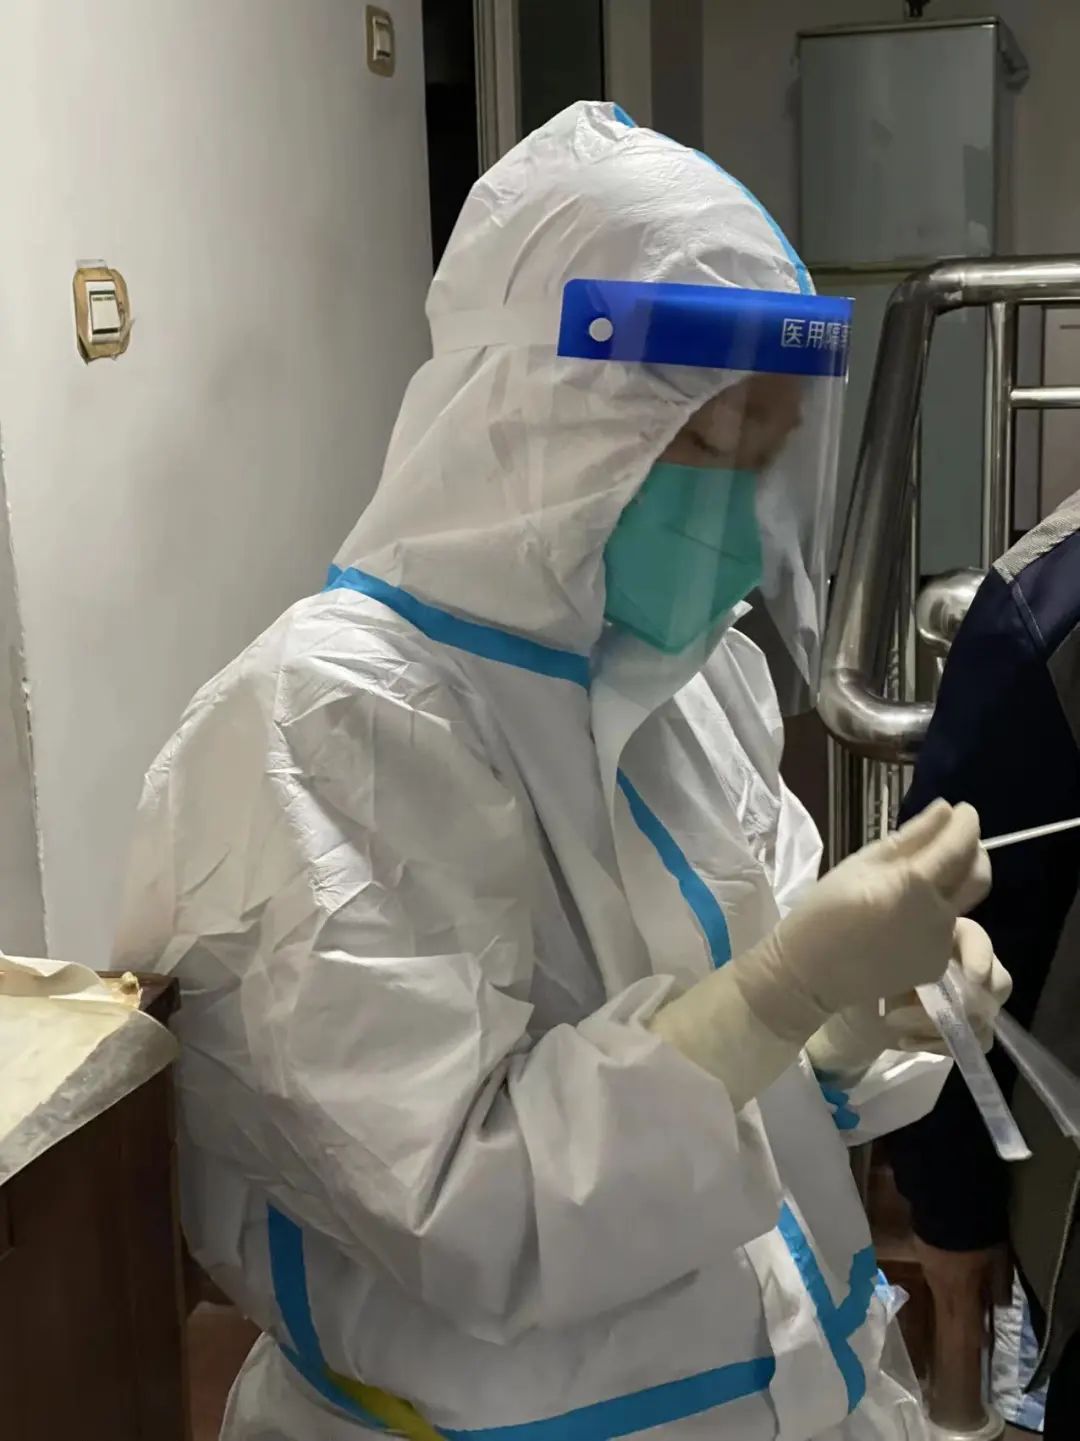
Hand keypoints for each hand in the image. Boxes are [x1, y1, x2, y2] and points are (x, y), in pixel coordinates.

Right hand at [735, 800, 991, 1041]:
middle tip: (952, 840)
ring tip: (921, 878)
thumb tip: (946, 810)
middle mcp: (937, 915)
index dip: (967, 822)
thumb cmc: (824, 910)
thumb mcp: (861, 863)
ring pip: (964, 902)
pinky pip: (947, 929)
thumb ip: (910, 838)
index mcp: (914, 884)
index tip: (963, 810)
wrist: (810, 972)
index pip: (960, 844)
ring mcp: (940, 944)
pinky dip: (936, 912)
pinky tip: (906, 914)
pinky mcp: (936, 964)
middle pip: (980, 875)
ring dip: (954, 883)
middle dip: (974, 851)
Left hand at [806, 918, 1011, 1078]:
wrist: (837, 1002)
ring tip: (896, 1022)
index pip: (977, 938)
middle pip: (998, 981)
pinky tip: (902, 1039)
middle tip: (933, 1009)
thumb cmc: (850, 963)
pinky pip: (972, 1043)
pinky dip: (939, 1045)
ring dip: (942, 1025)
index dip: (980, 955)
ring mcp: (962, 1000)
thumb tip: (917, 933)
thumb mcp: (869, 945)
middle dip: (970, 1000)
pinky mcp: (956, 1030)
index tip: (969, 975)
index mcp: (943, 933)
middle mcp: (960, 965)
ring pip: (985, 1017)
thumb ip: (896, 938)